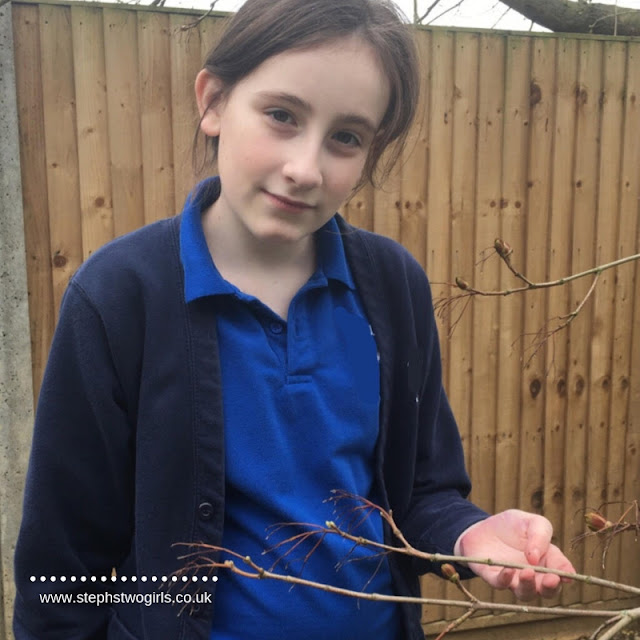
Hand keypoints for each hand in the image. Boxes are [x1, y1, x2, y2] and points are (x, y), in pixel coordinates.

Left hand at [458, 509, 575, 600]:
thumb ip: (539, 535)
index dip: (566, 574)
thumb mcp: (530, 521)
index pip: (561, 571)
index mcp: (548, 560)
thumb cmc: (512, 525)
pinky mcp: (493, 577)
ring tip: (527, 572)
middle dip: (550, 587)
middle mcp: (534, 575)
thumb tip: (536, 557)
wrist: (482, 527)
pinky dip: (504, 580)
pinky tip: (508, 570)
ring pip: (525, 593)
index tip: (566, 575)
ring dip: (528, 586)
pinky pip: (500, 584)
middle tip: (551, 579)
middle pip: (546, 590)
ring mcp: (514, 579)